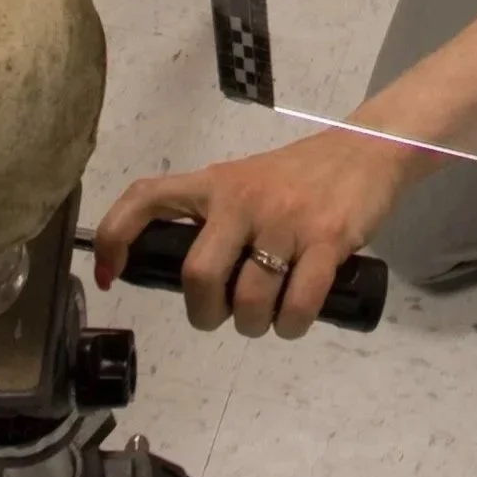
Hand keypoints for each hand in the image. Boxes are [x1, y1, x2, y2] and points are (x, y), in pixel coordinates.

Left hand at [91, 129, 415, 339]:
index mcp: (216, 184)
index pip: (148, 198)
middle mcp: (243, 199)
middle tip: (225, 314)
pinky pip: (296, 308)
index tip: (109, 276)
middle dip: (207, 314)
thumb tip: (189, 282)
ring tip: (270, 315)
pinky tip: (296, 316)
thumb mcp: (248, 185)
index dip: (115, 237)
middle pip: (199, 277)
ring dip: (256, 326)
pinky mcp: (326, 240)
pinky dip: (292, 326)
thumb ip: (218, 221)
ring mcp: (285, 219)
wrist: (367, 150)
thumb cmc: (301, 177)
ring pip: (249, 302)